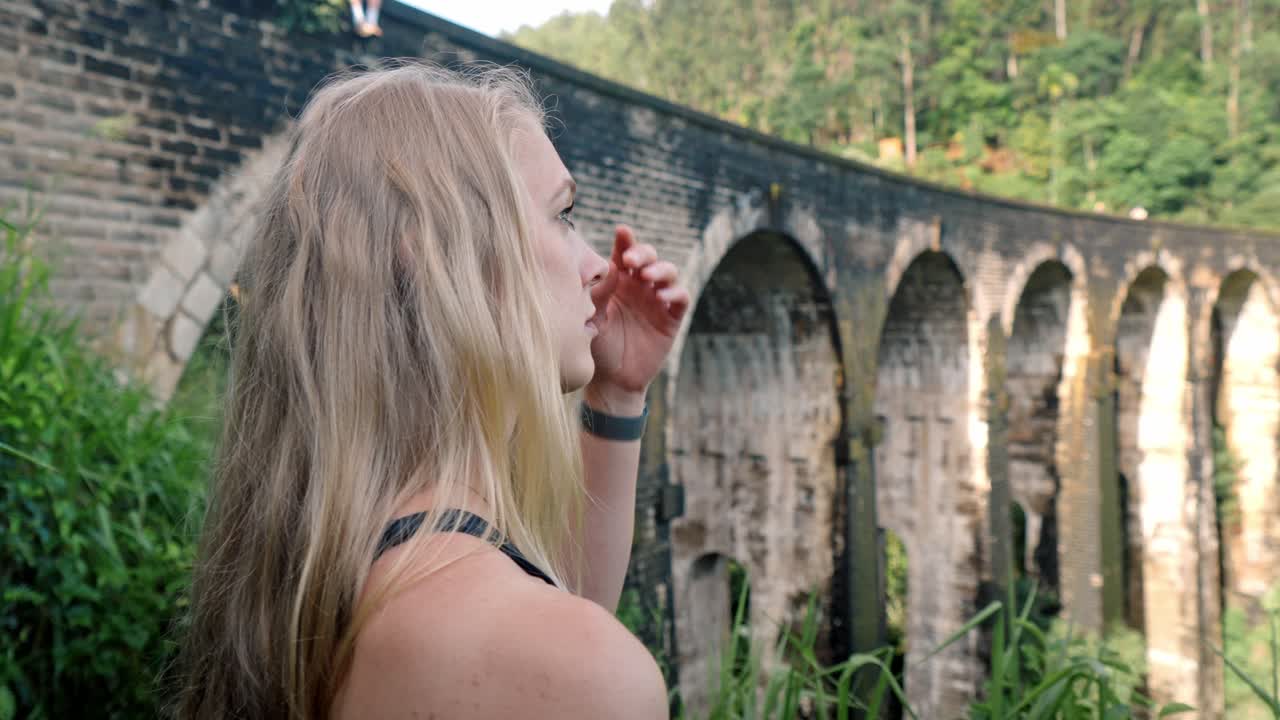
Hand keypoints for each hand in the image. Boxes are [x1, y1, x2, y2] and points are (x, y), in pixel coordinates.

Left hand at [586, 225, 690, 410]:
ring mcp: (657, 300)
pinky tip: (662, 297)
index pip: (624, 253)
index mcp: (618, 281)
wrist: (612, 380)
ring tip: (647, 276)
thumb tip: (613, 267)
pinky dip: (675, 293)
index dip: (626, 240)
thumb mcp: (591, 317)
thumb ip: (599, 293)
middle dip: (643, 253)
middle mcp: (639, 286)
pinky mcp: (671, 318)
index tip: (622, 231)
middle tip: (630, 261)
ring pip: (668, 272)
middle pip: (649, 257)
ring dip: (660, 269)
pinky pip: (680, 298)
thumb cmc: (597, 345)